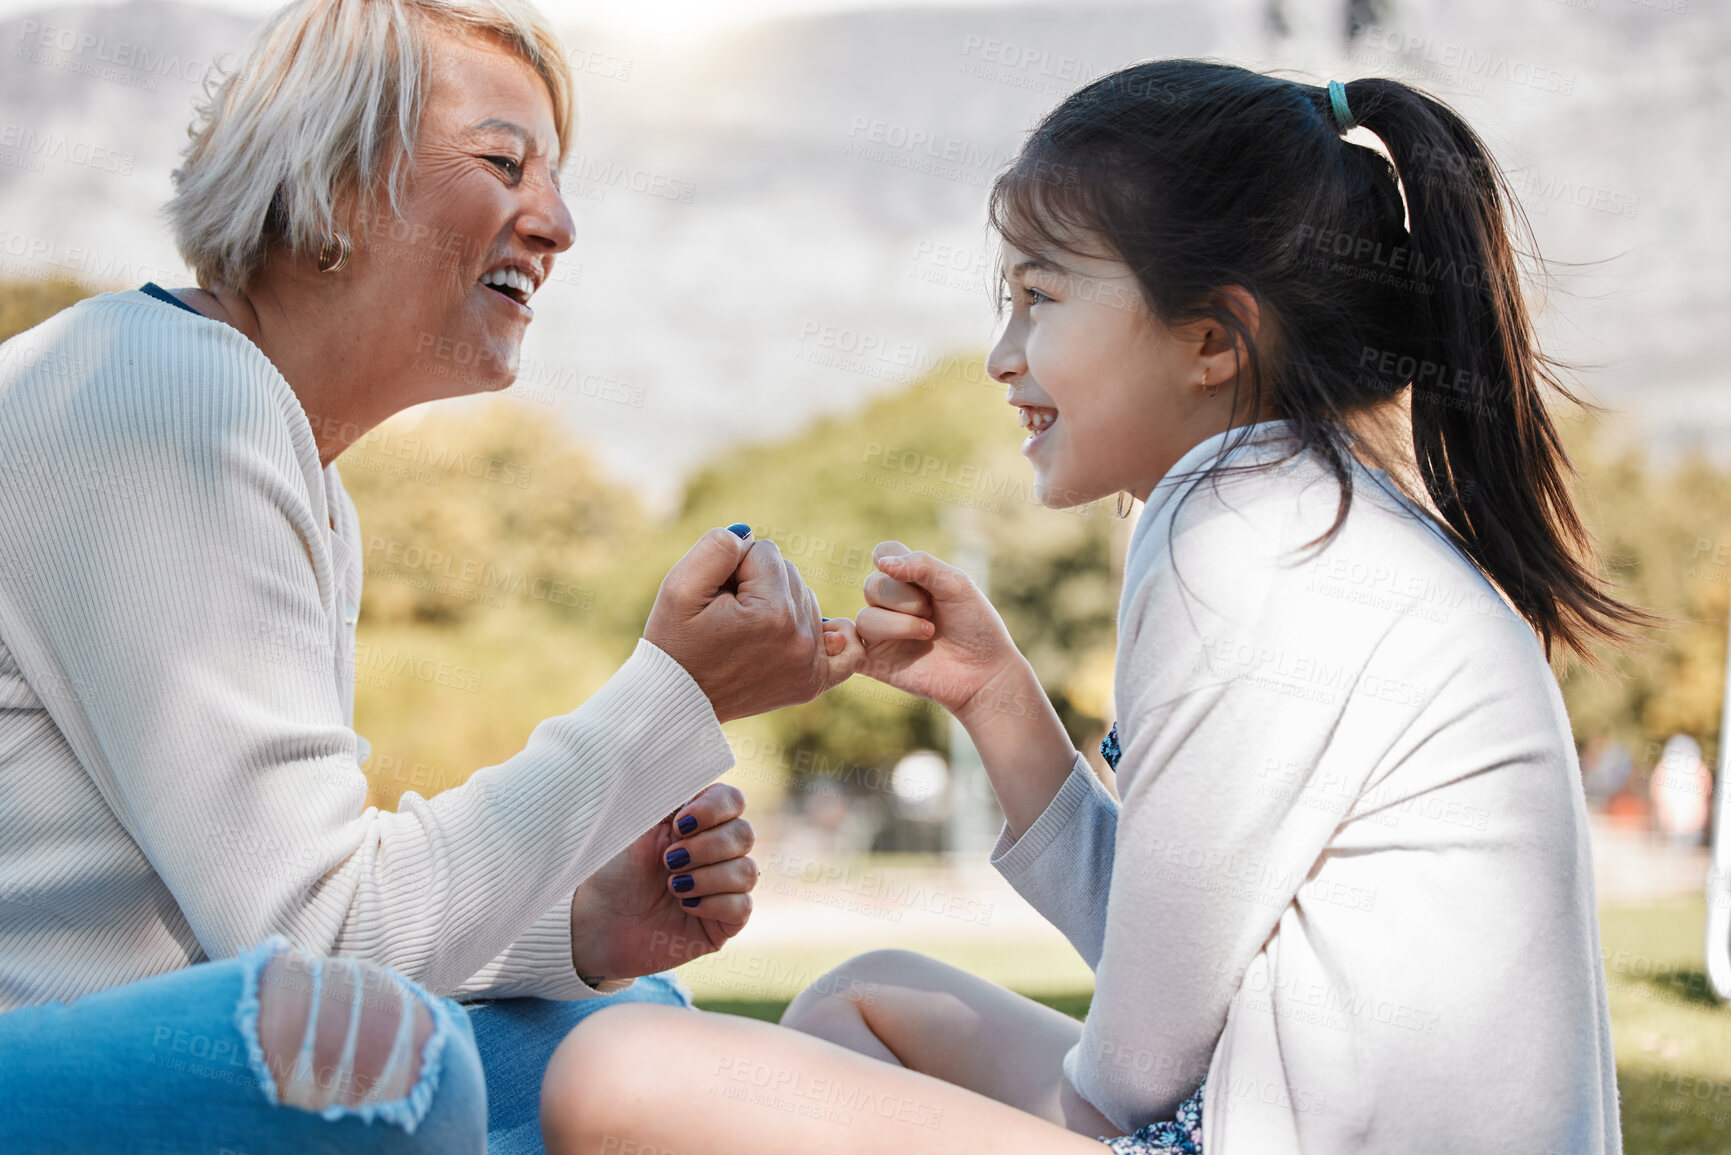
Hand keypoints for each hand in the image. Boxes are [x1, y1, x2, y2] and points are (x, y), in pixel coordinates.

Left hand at [568, 784, 757, 983]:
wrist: (597, 926)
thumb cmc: (611, 873)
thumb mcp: (632, 826)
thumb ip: (661, 794)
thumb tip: (681, 759)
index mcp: (696, 821)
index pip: (732, 800)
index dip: (715, 809)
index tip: (680, 824)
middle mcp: (715, 851)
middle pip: (745, 834)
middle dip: (705, 848)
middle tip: (668, 861)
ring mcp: (723, 888)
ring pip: (748, 871)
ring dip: (707, 877)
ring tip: (672, 886)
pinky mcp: (723, 923)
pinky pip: (742, 906)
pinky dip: (713, 904)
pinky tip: (686, 906)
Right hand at [644, 528, 865, 722]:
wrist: (677, 700)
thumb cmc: (675, 642)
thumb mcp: (678, 586)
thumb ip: (717, 546)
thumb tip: (750, 538)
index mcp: (772, 613)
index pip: (764, 552)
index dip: (733, 566)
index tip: (715, 596)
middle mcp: (800, 638)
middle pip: (789, 573)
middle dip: (757, 583)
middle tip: (727, 614)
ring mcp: (811, 664)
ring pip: (805, 599)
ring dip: (778, 604)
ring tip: (744, 630)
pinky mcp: (813, 682)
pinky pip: (847, 650)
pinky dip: (836, 637)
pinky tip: (821, 634)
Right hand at [854, 541, 1030, 723]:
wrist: (985, 672)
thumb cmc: (976, 626)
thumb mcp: (957, 585)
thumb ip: (921, 566)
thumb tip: (881, 563)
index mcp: (910, 580)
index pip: (883, 553)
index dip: (894, 560)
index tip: (921, 578)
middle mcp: (892, 604)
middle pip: (873, 586)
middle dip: (905, 599)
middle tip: (932, 613)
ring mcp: (883, 634)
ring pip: (865, 618)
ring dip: (899, 625)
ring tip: (928, 634)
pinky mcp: (876, 663)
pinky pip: (848, 648)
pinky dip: (851, 645)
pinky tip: (883, 648)